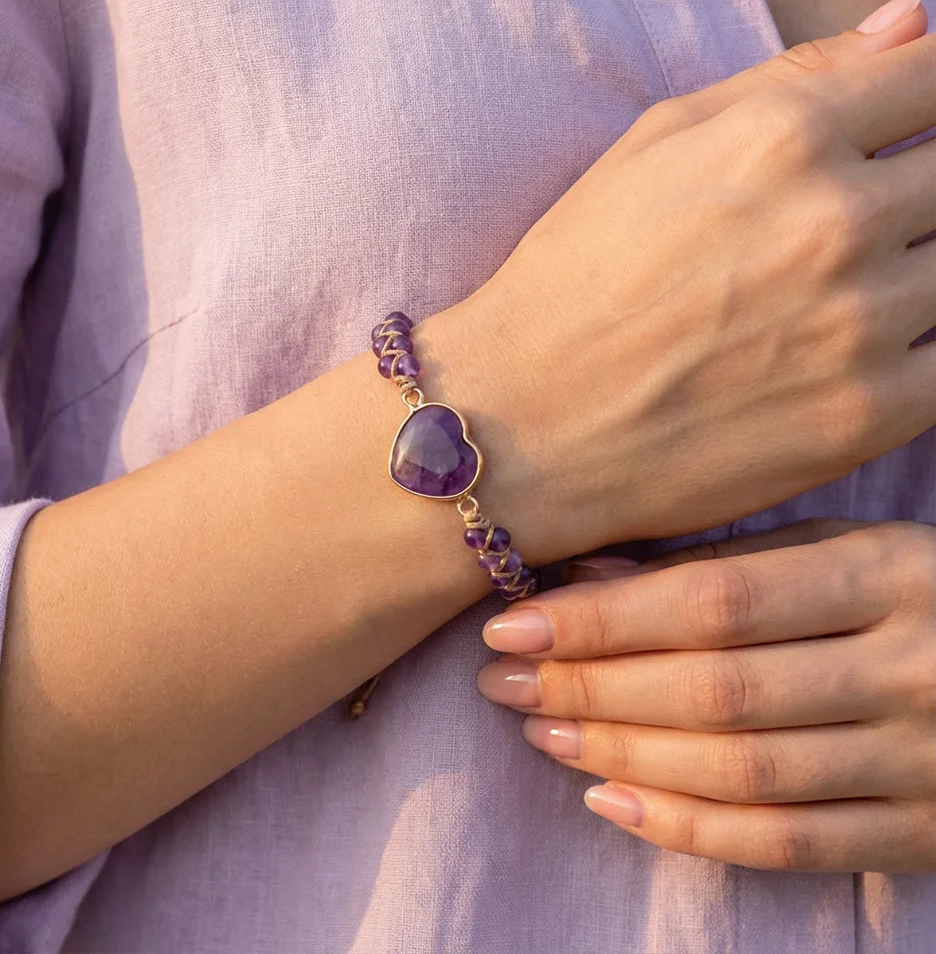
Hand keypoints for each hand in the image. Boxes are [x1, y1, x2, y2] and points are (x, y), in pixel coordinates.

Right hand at [417, 2, 935, 565]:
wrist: (524, 424)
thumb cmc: (572, 282)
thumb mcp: (650, 147)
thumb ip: (789, 78)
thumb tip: (909, 26)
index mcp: (782, 139)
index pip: (933, 79)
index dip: (928, 101)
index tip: (907, 133)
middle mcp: (835, 223)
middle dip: (920, 190)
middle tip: (850, 233)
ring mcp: (859, 326)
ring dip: (915, 273)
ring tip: (831, 301)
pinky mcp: (867, 417)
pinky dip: (919, 348)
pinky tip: (855, 354)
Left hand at [476, 519, 935, 871]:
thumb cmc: (914, 594)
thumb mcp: (841, 550)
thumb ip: (723, 561)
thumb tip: (587, 580)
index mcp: (888, 575)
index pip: (716, 602)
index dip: (604, 620)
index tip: (513, 624)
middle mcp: (910, 669)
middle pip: (718, 690)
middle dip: (592, 689)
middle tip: (503, 682)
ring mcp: (923, 761)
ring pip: (743, 772)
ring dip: (624, 756)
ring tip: (541, 733)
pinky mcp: (923, 835)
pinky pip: (788, 845)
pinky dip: (688, 830)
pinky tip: (608, 802)